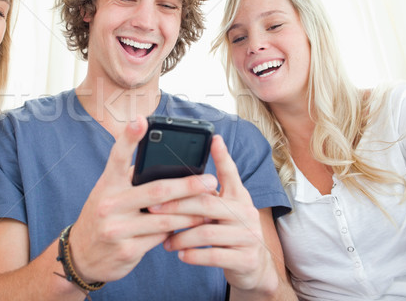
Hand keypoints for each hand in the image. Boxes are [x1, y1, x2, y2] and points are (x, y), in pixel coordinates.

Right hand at [68, 116, 217, 283]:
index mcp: (107, 185)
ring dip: (191, 213)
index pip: (117, 156)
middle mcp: (109, 204)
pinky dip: (178, 232)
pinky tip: (190, 228)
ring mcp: (117, 229)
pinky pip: (161, 239)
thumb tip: (165, 163)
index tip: (142, 120)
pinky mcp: (127, 251)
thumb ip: (130, 180)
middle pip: (156, 191)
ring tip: (209, 207)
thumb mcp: (108, 194)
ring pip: (165, 218)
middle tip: (210, 180)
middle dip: (187, 185)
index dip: (130, 137)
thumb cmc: (102, 217)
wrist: (82, 256)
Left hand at [151, 135, 278, 292]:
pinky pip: (214, 256)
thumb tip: (174, 180)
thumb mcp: (222, 210)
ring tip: (165, 241)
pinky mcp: (246, 259)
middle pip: (207, 203)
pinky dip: (193, 255)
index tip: (214, 138)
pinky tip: (181, 254)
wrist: (252, 267)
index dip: (223, 156)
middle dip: (177, 205)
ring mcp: (249, 236)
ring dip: (181, 236)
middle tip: (152, 209)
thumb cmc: (227, 232)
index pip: (231, 173)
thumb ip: (206, 196)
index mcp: (239, 197)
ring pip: (207, 232)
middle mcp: (247, 212)